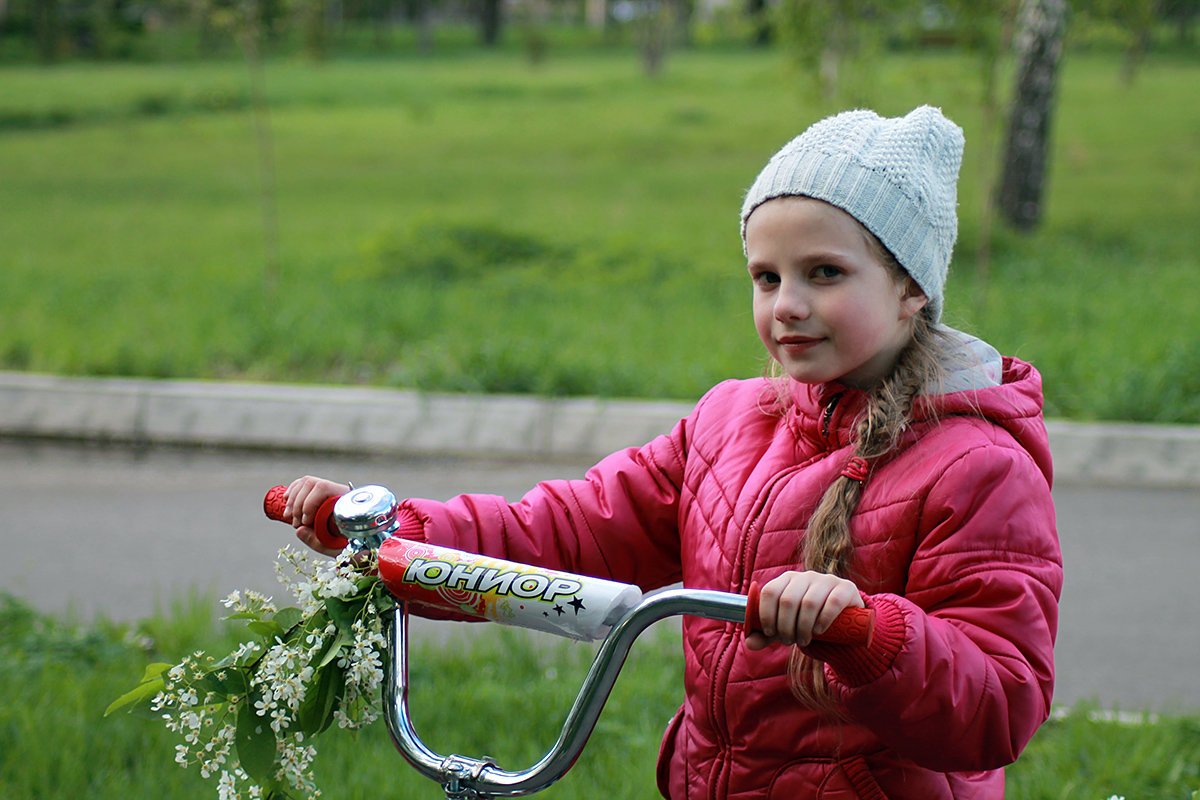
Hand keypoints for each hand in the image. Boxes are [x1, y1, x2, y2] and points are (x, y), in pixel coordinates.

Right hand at [284, 475, 350, 555]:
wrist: (359, 543)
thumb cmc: (348, 544)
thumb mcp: (335, 547)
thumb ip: (317, 541)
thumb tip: (299, 530)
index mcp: (347, 499)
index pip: (324, 488)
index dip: (309, 503)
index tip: (306, 522)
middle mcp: (338, 491)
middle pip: (312, 483)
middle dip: (298, 504)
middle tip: (297, 524)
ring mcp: (330, 490)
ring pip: (307, 482)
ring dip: (293, 499)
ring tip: (289, 517)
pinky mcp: (320, 494)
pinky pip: (304, 484)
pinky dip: (293, 491)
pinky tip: (287, 500)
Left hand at [745, 570, 863, 650]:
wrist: (842, 621)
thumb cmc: (807, 621)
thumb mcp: (785, 628)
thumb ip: (766, 635)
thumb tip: (749, 643)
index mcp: (787, 579)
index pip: (770, 591)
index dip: (766, 615)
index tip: (770, 633)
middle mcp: (805, 576)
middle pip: (788, 600)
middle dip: (785, 626)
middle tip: (789, 641)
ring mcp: (826, 580)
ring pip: (809, 602)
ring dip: (803, 627)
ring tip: (803, 641)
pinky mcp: (845, 588)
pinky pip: (832, 602)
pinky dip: (823, 619)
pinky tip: (818, 631)